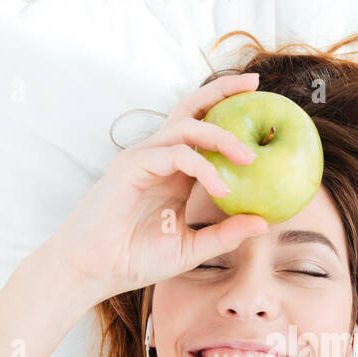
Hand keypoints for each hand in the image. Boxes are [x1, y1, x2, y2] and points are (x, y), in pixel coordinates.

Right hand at [42, 72, 269, 303]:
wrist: (94, 271)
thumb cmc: (135, 259)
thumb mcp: (191, 248)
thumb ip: (225, 234)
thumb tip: (264, 223)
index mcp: (175, 172)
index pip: (204, 130)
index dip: (230, 115)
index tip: (263, 108)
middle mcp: (160, 157)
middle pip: (192, 109)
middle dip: (224, 92)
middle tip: (256, 85)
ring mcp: (144, 158)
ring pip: (186, 126)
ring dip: (221, 136)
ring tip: (249, 158)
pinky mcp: (131, 165)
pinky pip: (175, 154)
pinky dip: (201, 167)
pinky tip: (221, 188)